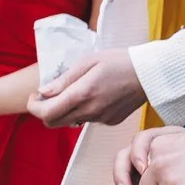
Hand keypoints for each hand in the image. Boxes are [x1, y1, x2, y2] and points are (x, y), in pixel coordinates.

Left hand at [29, 47, 147, 128]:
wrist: (151, 74)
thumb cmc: (119, 61)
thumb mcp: (88, 62)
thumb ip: (64, 80)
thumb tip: (43, 91)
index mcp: (82, 95)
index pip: (46, 113)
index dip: (34, 106)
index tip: (35, 94)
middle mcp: (90, 111)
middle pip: (53, 122)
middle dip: (44, 110)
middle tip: (47, 94)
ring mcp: (101, 119)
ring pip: (70, 121)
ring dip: (63, 110)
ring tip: (72, 90)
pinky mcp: (110, 121)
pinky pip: (87, 120)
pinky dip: (81, 110)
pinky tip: (92, 95)